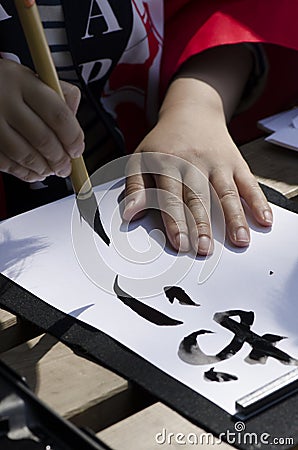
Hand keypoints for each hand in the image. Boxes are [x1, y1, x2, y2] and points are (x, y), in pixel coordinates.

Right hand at [0, 58, 83, 181]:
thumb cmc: (2, 84)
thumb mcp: (29, 77)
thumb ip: (58, 93)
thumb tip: (75, 118)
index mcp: (23, 81)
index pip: (59, 115)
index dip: (73, 138)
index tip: (77, 149)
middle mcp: (5, 100)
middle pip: (43, 139)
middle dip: (60, 160)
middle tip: (66, 166)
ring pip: (25, 156)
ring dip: (43, 169)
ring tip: (51, 170)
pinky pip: (6, 164)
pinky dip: (24, 173)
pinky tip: (33, 171)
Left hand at [123, 45, 272, 254]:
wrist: (192, 112)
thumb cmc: (163, 142)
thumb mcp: (140, 158)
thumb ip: (135, 187)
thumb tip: (130, 214)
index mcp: (167, 163)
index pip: (171, 196)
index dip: (175, 221)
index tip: (180, 243)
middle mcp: (193, 163)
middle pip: (198, 198)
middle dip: (202, 225)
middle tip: (204, 250)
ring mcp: (217, 163)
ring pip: (226, 192)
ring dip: (234, 217)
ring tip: (240, 241)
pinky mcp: (235, 162)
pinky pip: (248, 182)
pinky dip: (258, 201)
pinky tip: (264, 220)